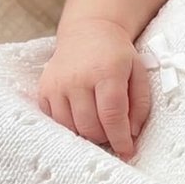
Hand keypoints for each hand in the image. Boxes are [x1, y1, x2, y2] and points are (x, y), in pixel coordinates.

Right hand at [37, 19, 151, 157]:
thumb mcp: (138, 72)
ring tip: (98, 125)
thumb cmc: (117, 55)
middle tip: (113, 133)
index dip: (120, 138)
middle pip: (89, 126)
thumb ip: (140, 104)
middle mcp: (78, 79)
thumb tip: (131, 134)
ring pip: (70, 127)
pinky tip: (80, 116)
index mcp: (105, 73)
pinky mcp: (44, 89)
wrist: (88, 31)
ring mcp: (57, 85)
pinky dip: (69, 126)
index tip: (127, 152)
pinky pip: (55, 120)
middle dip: (104, 137)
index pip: (111, 115)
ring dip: (86, 134)